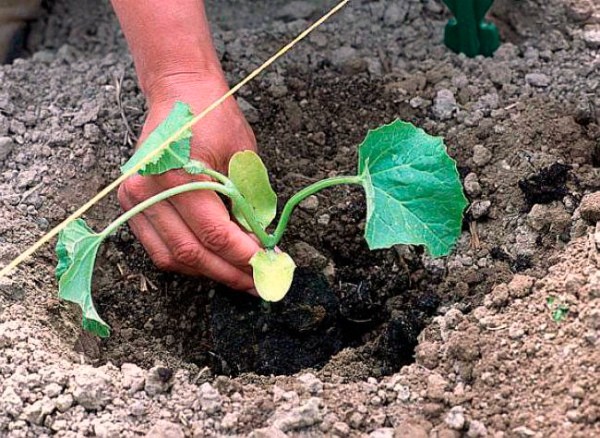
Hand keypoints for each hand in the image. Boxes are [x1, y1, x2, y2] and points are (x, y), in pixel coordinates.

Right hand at [118, 74, 260, 290]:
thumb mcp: (243, 158)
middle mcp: (149, 190)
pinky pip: (157, 248)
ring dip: (208, 272)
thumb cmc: (215, 119)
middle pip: (192, 252)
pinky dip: (186, 260)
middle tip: (258, 283)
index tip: (269, 268)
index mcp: (178, 174)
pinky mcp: (130, 202)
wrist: (181, 93)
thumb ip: (249, 205)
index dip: (244, 257)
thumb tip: (258, 247)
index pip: (215, 233)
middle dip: (229, 272)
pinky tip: (211, 261)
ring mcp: (134, 197)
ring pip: (172, 257)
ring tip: (238, 276)